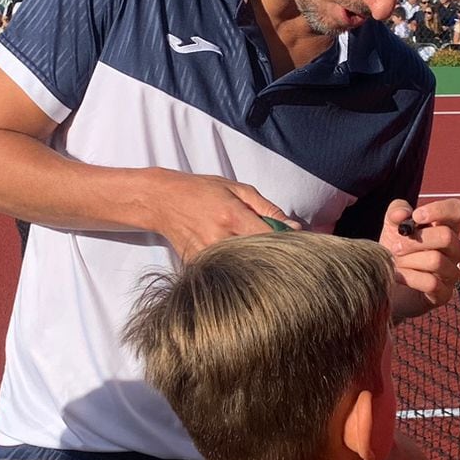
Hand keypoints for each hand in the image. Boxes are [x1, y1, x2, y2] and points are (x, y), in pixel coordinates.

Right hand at [145, 171, 293, 260]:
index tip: (297, 245)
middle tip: (281, 254)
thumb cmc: (202, 191)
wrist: (163, 201)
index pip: (270, 238)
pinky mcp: (197, 264)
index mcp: (233, 216)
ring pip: (243, 267)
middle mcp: (219, 238)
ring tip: (252, 251)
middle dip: (273, 256)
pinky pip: (225, 270)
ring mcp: (207, 254)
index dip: (287, 243)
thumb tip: (295, 228)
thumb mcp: (238, 189)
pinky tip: (235, 257)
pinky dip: (235, 266)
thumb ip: (268, 209)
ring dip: (254, 263)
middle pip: (259, 257)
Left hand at [382, 198, 459, 309]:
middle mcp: (454, 249)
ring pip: (436, 260)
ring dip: (409, 260)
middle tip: (395, 247)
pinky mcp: (444, 293)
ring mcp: (452, 272)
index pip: (457, 210)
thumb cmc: (395, 251)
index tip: (415, 216)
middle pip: (446, 236)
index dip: (439, 210)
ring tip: (394, 262)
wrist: (385, 284)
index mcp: (446, 227)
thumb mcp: (391, 227)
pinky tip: (397, 276)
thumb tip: (403, 214)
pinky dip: (409, 278)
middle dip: (416, 240)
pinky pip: (431, 283)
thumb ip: (396, 212)